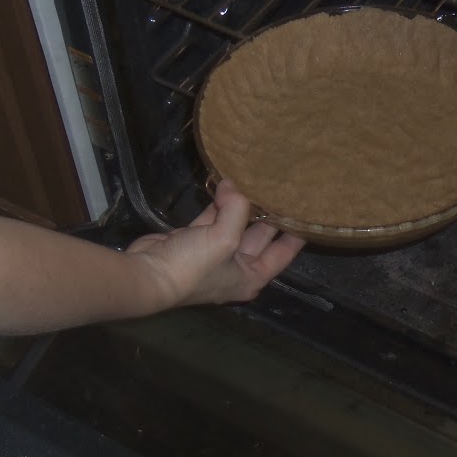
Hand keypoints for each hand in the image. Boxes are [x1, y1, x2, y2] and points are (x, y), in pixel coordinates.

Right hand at [126, 180, 304, 309]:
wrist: (147, 276)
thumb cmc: (194, 267)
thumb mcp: (223, 238)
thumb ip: (236, 209)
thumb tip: (233, 184)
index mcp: (251, 276)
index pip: (282, 253)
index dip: (296, 234)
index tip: (309, 212)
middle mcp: (236, 268)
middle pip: (260, 236)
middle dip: (269, 214)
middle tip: (283, 189)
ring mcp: (214, 255)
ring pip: (235, 225)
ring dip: (242, 205)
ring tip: (256, 181)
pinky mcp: (193, 241)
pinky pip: (213, 219)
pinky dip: (218, 204)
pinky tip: (225, 185)